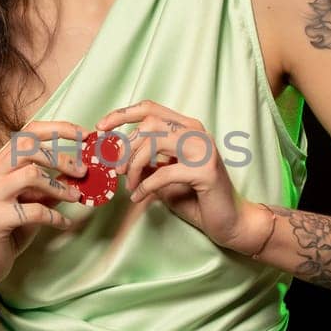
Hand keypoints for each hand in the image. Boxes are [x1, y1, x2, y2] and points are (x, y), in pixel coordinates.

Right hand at [0, 120, 91, 290]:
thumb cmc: (12, 227)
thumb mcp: (35, 199)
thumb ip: (52, 183)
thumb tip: (82, 169)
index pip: (27, 133)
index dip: (57, 129)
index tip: (84, 134)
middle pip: (28, 147)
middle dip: (61, 157)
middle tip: (83, 172)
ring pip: (30, 174)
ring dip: (60, 186)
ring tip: (76, 198)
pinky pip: (34, 210)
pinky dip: (55, 216)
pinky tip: (64, 224)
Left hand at [96, 101, 267, 252]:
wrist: (230, 221)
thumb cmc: (196, 198)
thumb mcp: (163, 176)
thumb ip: (145, 162)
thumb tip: (114, 156)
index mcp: (187, 128)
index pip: (150, 108)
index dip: (121, 114)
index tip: (100, 127)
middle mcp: (197, 132)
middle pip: (149, 123)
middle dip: (126, 147)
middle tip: (117, 170)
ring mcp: (204, 149)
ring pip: (154, 142)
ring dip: (135, 165)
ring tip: (129, 184)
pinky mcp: (206, 171)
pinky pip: (163, 173)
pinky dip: (145, 187)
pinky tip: (138, 198)